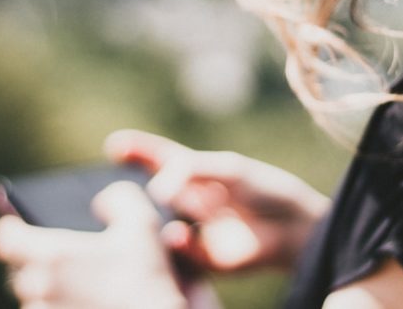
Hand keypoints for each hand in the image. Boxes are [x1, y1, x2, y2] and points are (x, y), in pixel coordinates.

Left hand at [0, 181, 186, 308]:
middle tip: (72, 260)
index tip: (23, 225)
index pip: (2, 238)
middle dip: (40, 262)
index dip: (12, 227)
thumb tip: (101, 202)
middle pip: (20, 270)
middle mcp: (36, 292)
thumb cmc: (145, 281)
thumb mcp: (142, 223)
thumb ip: (119, 197)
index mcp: (51, 257)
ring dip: (51, 293)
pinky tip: (92, 305)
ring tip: (87, 290)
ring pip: (34, 301)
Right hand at [104, 130, 330, 272]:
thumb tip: (156, 188)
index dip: (139, 150)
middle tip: (109, 186)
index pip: (163, 158)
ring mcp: (195, 229)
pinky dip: (175, 242)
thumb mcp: (228, 170)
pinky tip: (179, 234)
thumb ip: (191, 171)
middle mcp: (192, 200)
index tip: (114, 144)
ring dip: (147, 220)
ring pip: (158, 225)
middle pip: (154, 190)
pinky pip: (177, 250)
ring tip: (149, 205)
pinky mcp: (202, 259)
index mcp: (200, 173)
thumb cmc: (265, 190)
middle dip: (130, 185)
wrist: (294, 228)